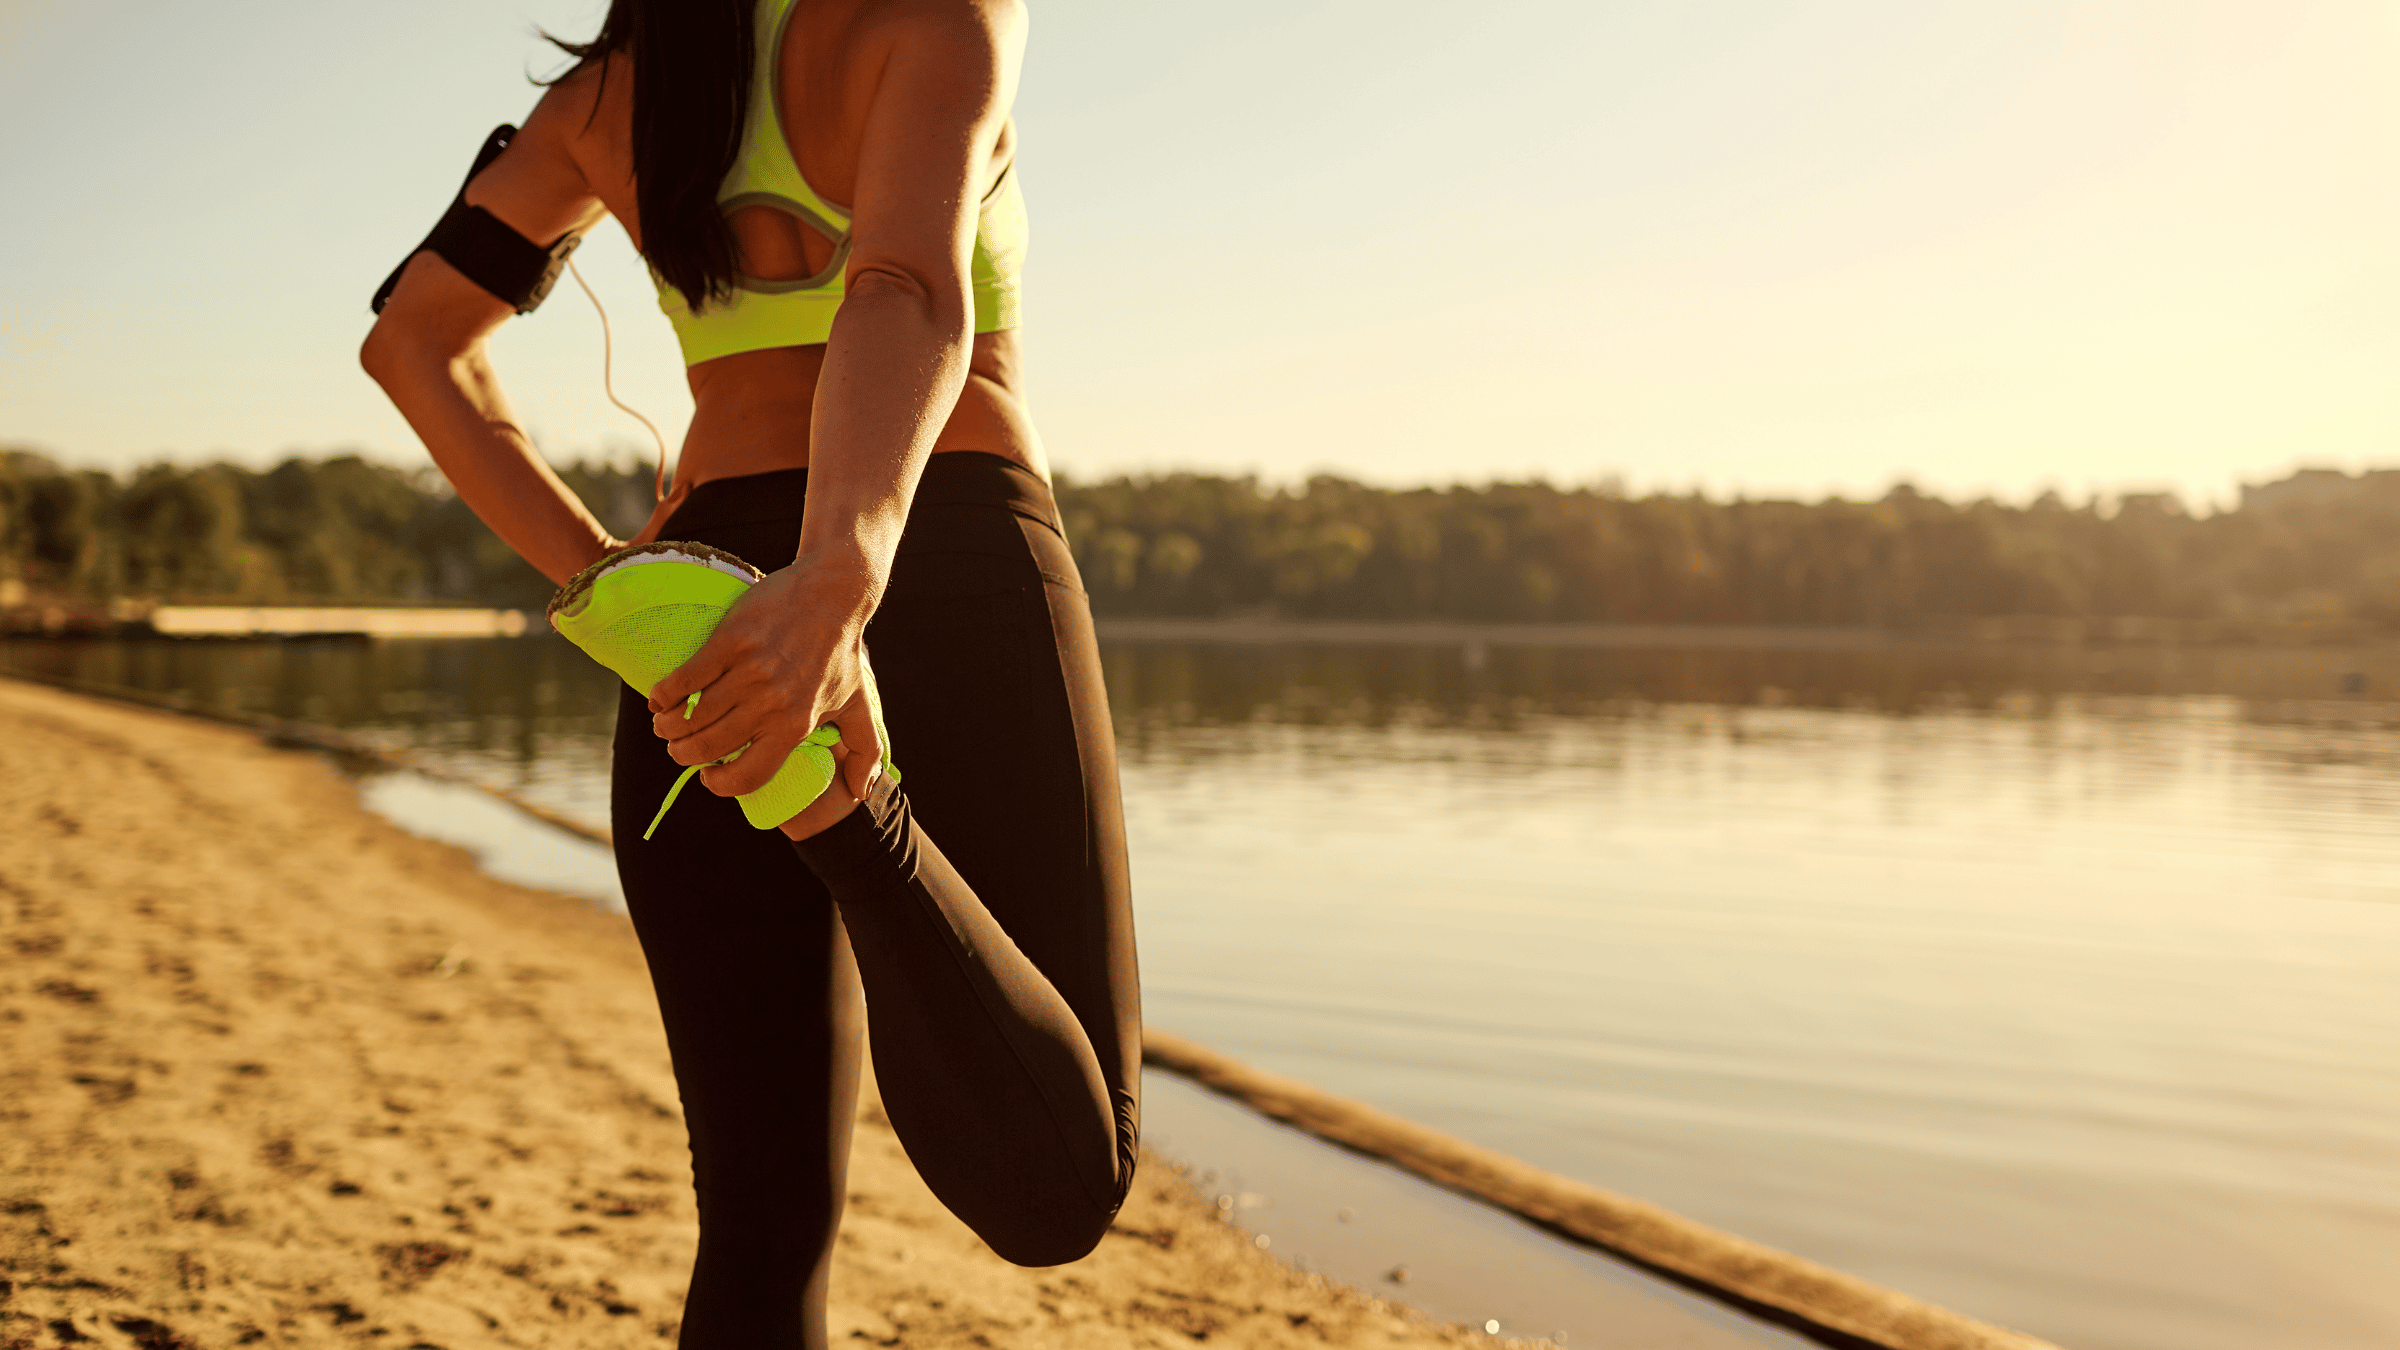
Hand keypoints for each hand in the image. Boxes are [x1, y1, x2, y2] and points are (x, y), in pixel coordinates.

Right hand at [643, 560, 884, 818]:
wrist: (832, 593)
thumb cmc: (842, 652)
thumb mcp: (857, 705)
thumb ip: (863, 751)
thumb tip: (861, 793)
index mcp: (795, 725)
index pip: (749, 775)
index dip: (721, 783)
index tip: (708, 776)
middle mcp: (771, 704)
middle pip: (710, 747)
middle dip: (684, 754)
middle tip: (677, 748)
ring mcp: (750, 672)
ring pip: (693, 715)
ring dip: (669, 726)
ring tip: (665, 724)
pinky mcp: (731, 641)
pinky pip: (685, 678)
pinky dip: (664, 693)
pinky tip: (658, 697)